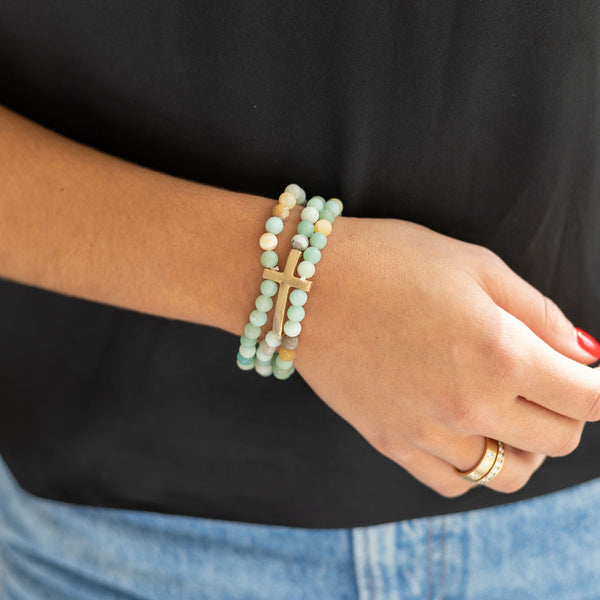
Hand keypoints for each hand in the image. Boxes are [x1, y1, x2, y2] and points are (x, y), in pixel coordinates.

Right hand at [295, 216, 599, 495]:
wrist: (304, 285)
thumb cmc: (387, 261)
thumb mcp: (473, 265)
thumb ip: (538, 312)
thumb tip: (586, 354)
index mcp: (499, 354)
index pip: (588, 398)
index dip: (599, 385)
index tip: (586, 371)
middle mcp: (469, 405)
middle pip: (558, 439)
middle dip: (567, 410)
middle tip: (547, 380)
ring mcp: (428, 433)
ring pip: (509, 473)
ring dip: (526, 446)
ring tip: (508, 412)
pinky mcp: (392, 443)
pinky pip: (454, 483)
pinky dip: (475, 467)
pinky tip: (466, 435)